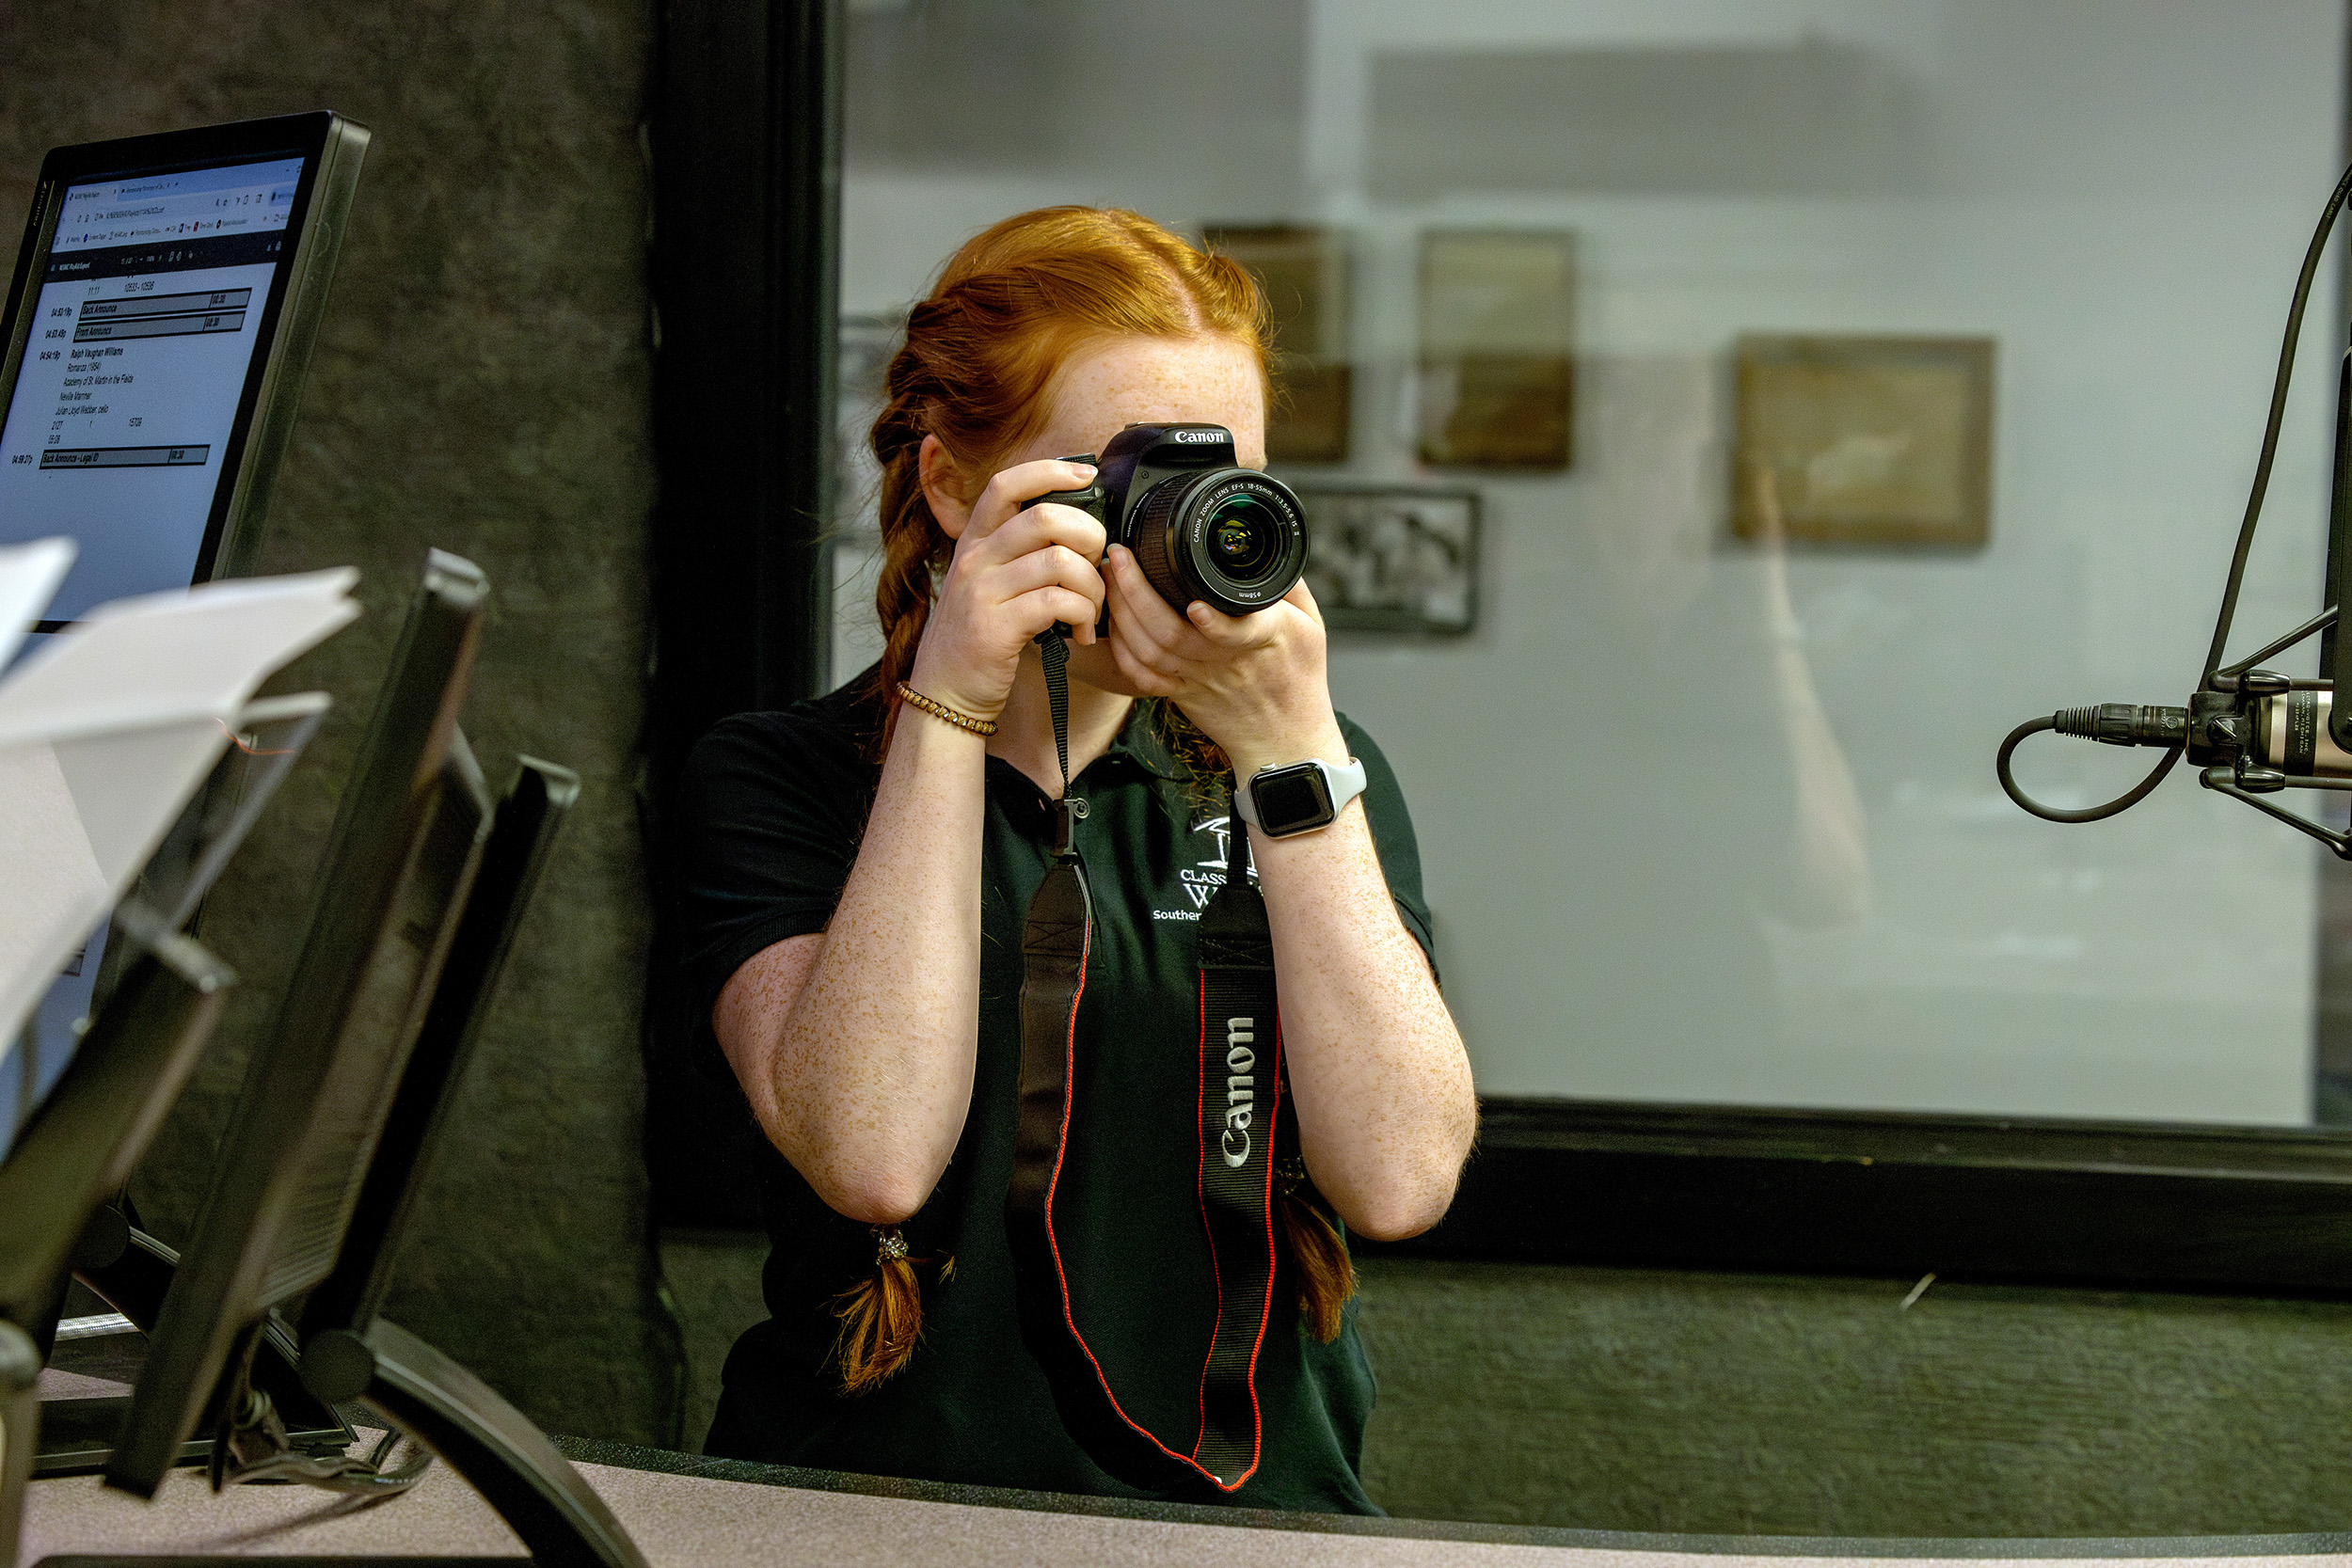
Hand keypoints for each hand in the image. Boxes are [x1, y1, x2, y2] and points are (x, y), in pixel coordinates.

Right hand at [907, 458, 1107, 720]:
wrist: (945, 692)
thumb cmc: (979, 638)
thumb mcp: (988, 583)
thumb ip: (1019, 553)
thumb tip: (1075, 528)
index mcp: (974, 542)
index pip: (1006, 484)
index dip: (1049, 470)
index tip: (1086, 474)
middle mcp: (974, 560)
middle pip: (1044, 517)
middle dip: (1088, 535)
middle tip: (1098, 563)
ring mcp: (982, 592)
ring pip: (1059, 562)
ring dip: (1092, 585)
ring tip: (1092, 610)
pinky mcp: (995, 628)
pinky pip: (1057, 603)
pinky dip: (1083, 616)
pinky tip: (1081, 633)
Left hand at [1094, 544, 1344, 776]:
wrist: (1286, 740)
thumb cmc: (1299, 679)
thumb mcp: (1310, 624)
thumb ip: (1287, 584)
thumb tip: (1265, 547)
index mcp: (1264, 639)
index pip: (1238, 632)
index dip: (1213, 621)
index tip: (1193, 602)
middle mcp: (1225, 660)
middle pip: (1171, 632)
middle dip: (1136, 589)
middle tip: (1120, 555)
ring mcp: (1198, 679)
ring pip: (1149, 650)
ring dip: (1122, 612)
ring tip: (1110, 576)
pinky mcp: (1181, 694)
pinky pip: (1142, 676)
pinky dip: (1122, 650)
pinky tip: (1114, 623)